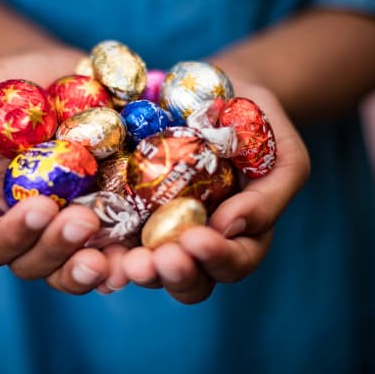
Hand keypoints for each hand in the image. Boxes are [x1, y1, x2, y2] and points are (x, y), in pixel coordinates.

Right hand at [0, 47, 130, 293]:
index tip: (41, 206)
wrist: (66, 75)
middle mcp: (30, 228)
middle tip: (84, 220)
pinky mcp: (112, 222)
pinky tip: (143, 254)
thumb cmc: (13, 84)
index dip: (11, 236)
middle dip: (57, 250)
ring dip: (92, 271)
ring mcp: (71, 229)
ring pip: (74, 271)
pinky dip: (128, 260)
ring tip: (113, 257)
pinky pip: (118, 253)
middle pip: (33, 265)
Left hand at [122, 84, 309, 303]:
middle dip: (172, 274)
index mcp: (242, 238)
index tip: (197, 238)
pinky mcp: (127, 212)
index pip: (234, 263)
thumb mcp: (283, 153)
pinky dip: (103, 248)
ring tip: (123, 260)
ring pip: (149, 269)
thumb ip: (270, 195)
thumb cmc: (259, 123)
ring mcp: (161, 232)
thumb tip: (231, 226)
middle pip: (189, 281)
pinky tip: (91, 244)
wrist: (220, 92)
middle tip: (152, 261)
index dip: (216, 258)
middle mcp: (199, 244)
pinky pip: (113, 239)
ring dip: (137, 269)